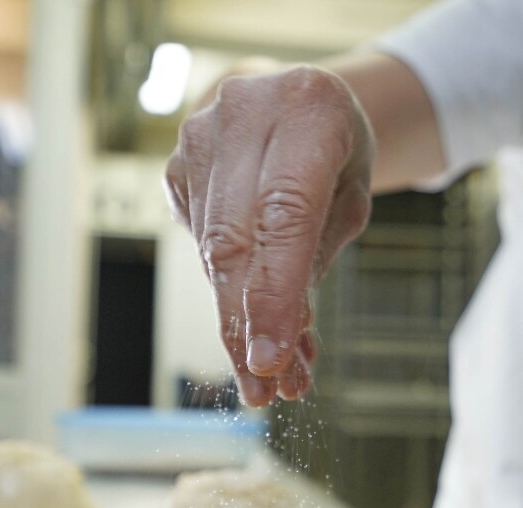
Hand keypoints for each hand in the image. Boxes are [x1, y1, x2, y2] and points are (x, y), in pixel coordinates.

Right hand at [165, 65, 374, 405]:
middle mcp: (243, 114)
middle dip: (245, 325)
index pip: (284, 216)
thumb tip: (277, 345)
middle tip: (261, 388)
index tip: (269, 360)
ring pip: (211, 251)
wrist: (298, 104)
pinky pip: (198, 244)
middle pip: (234, 241)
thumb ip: (312, 264)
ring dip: (236, 319)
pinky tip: (247, 322)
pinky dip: (224, 291)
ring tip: (267, 369)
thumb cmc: (335, 156)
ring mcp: (198, 137)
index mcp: (308, 111)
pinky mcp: (176, 168)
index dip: (274, 294)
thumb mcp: (347, 203)